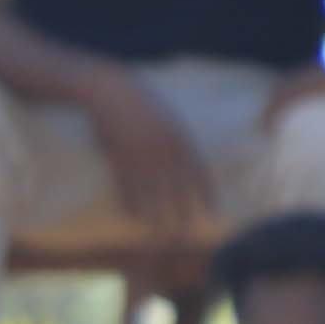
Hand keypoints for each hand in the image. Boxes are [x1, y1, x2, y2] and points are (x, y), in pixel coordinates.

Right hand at [80, 75, 220, 234]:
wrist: (112, 91)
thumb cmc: (140, 105)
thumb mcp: (166, 118)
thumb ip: (176, 139)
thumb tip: (185, 161)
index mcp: (179, 137)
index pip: (198, 170)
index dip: (206, 192)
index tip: (212, 210)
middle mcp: (164, 147)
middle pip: (177, 184)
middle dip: (183, 208)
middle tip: (187, 230)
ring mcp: (141, 152)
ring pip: (152, 188)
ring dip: (156, 212)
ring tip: (159, 232)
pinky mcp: (119, 155)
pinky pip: (128, 183)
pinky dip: (132, 199)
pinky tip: (135, 215)